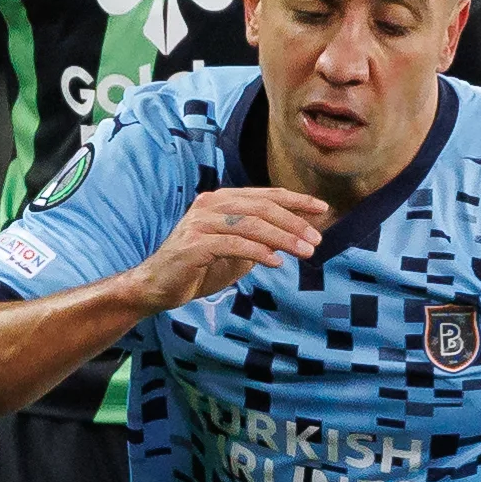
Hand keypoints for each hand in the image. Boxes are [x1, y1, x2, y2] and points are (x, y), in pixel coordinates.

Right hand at [123, 188, 337, 312]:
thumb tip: (297, 235)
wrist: (158, 286)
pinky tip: (276, 262)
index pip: (265, 195)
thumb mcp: (237, 250)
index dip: (296, 200)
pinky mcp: (194, 244)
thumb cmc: (198, 268)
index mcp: (221, 200)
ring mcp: (200, 222)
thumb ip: (261, 239)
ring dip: (283, 238)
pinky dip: (258, 252)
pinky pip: (233, 244)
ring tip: (304, 252)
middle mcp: (210, 204)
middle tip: (316, 240)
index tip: (322, 209)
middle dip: (294, 223)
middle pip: (261, 207)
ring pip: (251, 224)